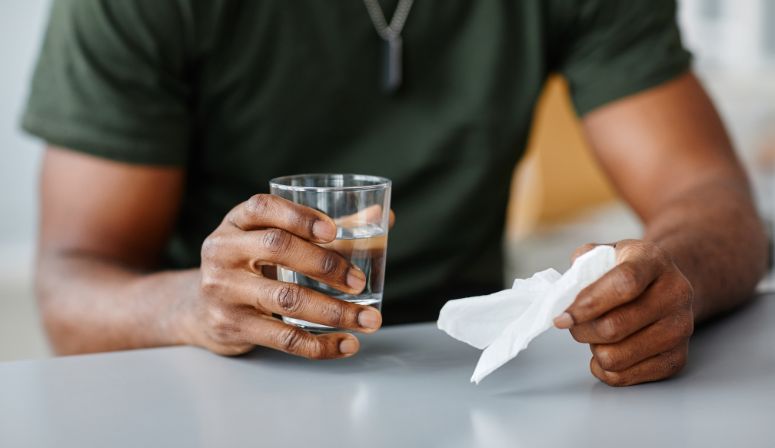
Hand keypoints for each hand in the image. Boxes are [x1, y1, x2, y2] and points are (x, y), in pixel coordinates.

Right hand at [180, 194, 382, 358]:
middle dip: (326, 265)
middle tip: (360, 281)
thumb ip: (325, 230)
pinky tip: (346, 344)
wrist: (197, 308)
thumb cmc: (250, 266)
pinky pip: (282, 337)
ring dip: (335, 311)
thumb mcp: (271, 239)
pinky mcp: (232, 326)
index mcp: (237, 223)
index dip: (299, 216)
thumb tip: (382, 218)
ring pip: (286, 299)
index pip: (263, 208)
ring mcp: (224, 290)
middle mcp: (224, 252)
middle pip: (278, 248)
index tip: (333, 231)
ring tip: (369, 319)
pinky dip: (320, 344)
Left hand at [554, 240, 694, 385]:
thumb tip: (565, 292)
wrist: (665, 284)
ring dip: (594, 349)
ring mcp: (680, 328)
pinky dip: (604, 369)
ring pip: (615, 357)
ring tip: (597, 334)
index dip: (588, 303)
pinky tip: (607, 350)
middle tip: (573, 323)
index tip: (562, 317)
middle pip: (613, 327)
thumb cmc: (627, 270)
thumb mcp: (607, 253)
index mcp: (653, 261)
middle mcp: (674, 294)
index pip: (623, 284)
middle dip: (580, 330)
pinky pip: (624, 377)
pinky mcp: (677, 358)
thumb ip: (583, 264)